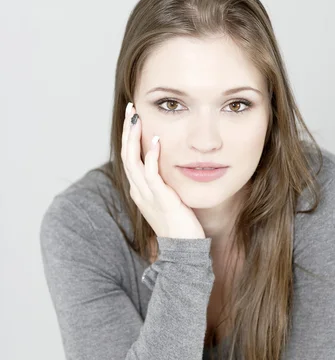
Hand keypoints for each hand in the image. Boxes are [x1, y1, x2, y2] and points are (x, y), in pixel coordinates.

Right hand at [121, 102, 205, 238]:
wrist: (184, 250)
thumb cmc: (180, 226)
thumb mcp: (170, 200)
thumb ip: (166, 184)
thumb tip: (172, 169)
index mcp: (140, 191)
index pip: (129, 158)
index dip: (129, 137)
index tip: (134, 118)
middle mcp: (140, 191)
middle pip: (126, 155)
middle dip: (128, 131)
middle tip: (131, 109)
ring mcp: (148, 196)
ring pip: (133, 161)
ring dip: (134, 138)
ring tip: (137, 118)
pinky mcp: (161, 200)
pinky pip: (151, 174)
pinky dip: (151, 156)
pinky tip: (156, 140)